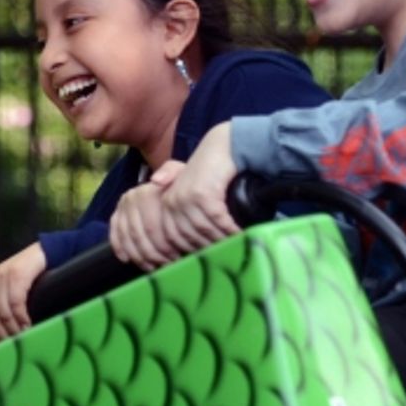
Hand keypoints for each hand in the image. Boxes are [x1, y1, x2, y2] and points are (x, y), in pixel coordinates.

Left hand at [0, 242, 46, 341]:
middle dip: (1, 334)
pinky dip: (22, 318)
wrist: (46, 252)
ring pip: (3, 313)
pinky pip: (16, 303)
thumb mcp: (6, 284)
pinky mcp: (17, 275)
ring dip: (14, 329)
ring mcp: (2, 277)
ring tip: (23, 336)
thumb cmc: (29, 273)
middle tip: (14, 343)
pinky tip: (29, 324)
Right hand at [109, 162, 186, 270]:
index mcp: (147, 191)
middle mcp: (131, 198)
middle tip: (168, 265)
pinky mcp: (117, 215)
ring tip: (154, 266)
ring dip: (141, 256)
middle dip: (154, 254)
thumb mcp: (183, 175)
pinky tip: (128, 260)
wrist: (174, 185)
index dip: (164, 246)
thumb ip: (173, 173)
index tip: (176, 258)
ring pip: (128, 238)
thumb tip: (155, 180)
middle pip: (140, 235)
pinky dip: (121, 249)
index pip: (151, 226)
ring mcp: (122, 207)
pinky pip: (115, 235)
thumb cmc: (182, 186)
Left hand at [155, 123, 241, 255]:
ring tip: (235, 247)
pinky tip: (240, 234)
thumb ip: (179, 207)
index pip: (171, 238)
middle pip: (188, 238)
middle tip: (223, 256)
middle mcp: (172, 200)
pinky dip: (230, 229)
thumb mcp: (190, 188)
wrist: (225, 146)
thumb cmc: (210, 170)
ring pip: (204, 231)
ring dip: (221, 241)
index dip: (187, 252)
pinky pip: (218, 221)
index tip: (203, 260)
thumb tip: (168, 219)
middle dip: (207, 249)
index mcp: (166, 202)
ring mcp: (186, 197)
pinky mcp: (204, 194)